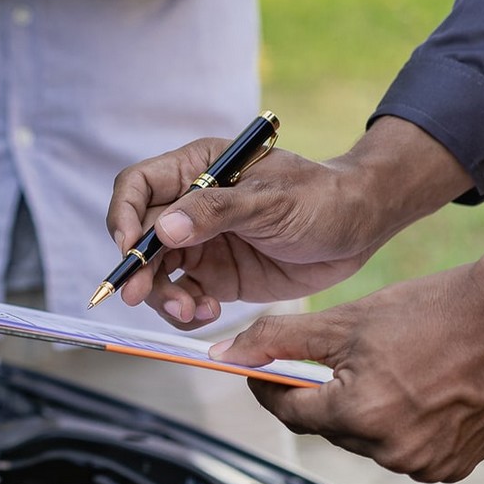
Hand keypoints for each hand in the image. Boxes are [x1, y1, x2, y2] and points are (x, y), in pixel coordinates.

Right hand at [106, 118, 470, 326]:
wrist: (359, 228)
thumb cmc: (319, 197)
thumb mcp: (270, 201)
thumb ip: (215, 212)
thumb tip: (163, 228)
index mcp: (196, 170)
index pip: (137, 187)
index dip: (123, 216)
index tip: (128, 249)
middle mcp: (190, 206)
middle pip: (140, 237)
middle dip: (139, 268)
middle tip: (138, 296)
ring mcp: (202, 243)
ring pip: (158, 273)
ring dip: (162, 295)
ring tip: (189, 311)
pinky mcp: (218, 276)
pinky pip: (185, 296)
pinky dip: (186, 310)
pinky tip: (206, 313)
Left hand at [213, 222, 483, 481]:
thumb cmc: (435, 311)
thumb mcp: (347, 320)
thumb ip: (280, 340)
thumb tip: (227, 353)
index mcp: (360, 415)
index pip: (291, 412)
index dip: (272, 388)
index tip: (266, 371)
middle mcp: (393, 451)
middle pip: (332, 427)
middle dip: (327, 395)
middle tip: (341, 359)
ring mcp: (429, 463)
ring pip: (371, 440)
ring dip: (368, 411)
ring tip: (391, 368)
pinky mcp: (459, 465)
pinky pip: (411, 451)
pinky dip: (406, 425)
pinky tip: (420, 389)